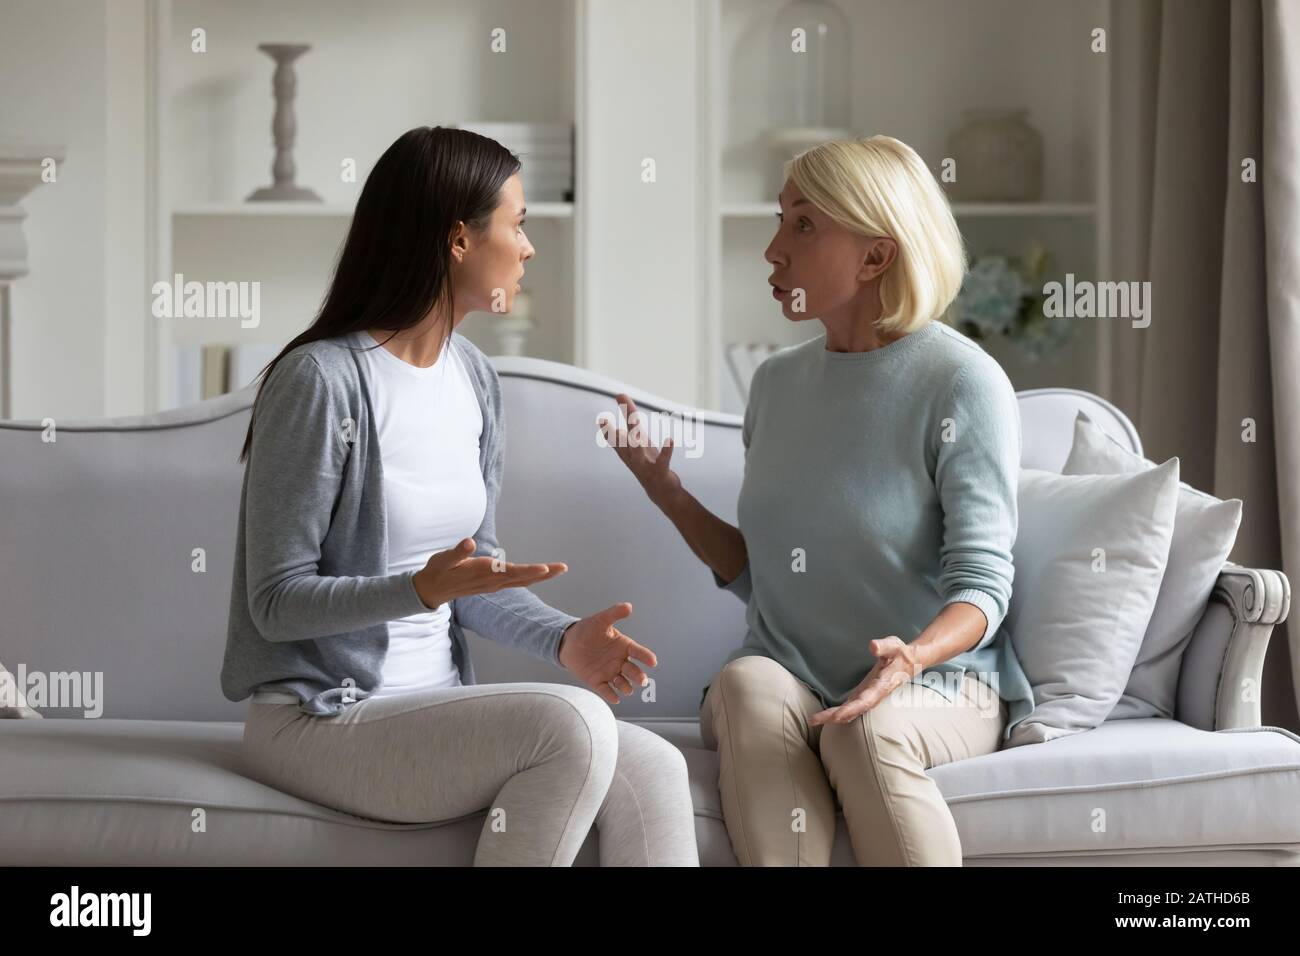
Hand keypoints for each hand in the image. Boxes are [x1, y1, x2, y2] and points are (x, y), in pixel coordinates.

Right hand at [413, 538, 566, 609]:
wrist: (433, 590)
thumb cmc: (439, 570)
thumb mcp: (443, 559)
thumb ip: (457, 552)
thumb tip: (469, 542)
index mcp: (483, 572)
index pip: (510, 572)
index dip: (528, 571)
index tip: (545, 569)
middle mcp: (492, 580)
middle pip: (523, 577)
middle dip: (544, 573)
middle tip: (564, 568)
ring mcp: (493, 584)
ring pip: (522, 580)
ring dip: (541, 576)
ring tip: (559, 570)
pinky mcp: (493, 584)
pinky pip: (516, 581)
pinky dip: (530, 577)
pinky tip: (540, 574)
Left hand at [558, 602, 657, 705]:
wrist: (568, 641)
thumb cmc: (587, 629)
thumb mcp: (600, 620)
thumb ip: (614, 614)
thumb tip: (629, 606)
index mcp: (624, 646)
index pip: (638, 652)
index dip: (646, 657)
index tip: (653, 661)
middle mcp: (620, 661)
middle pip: (633, 671)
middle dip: (638, 676)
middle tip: (641, 680)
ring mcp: (609, 672)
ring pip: (622, 683)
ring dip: (626, 687)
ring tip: (627, 689)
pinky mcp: (597, 681)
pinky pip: (606, 690)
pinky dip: (611, 695)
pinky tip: (615, 698)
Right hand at [599, 393, 681, 507]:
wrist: (660, 491)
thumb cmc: (647, 462)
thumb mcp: (638, 440)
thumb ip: (629, 420)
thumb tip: (619, 398)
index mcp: (627, 452)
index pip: (614, 441)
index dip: (608, 431)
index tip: (601, 420)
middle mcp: (633, 459)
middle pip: (622, 445)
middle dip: (614, 434)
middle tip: (605, 422)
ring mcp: (645, 467)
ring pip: (637, 453)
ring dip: (635, 441)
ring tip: (636, 428)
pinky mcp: (660, 472)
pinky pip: (663, 460)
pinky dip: (667, 450)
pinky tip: (670, 440)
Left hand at [808, 636, 919, 725]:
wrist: (910, 662)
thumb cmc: (900, 653)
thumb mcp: (894, 645)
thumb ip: (884, 646)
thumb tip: (872, 645)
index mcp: (882, 686)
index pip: (865, 701)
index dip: (851, 709)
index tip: (836, 715)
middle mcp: (875, 696)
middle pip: (854, 711)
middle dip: (835, 717)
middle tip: (814, 720)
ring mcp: (869, 697)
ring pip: (851, 712)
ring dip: (833, 718)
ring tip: (814, 720)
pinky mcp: (865, 695)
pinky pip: (851, 708)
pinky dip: (838, 714)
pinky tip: (824, 718)